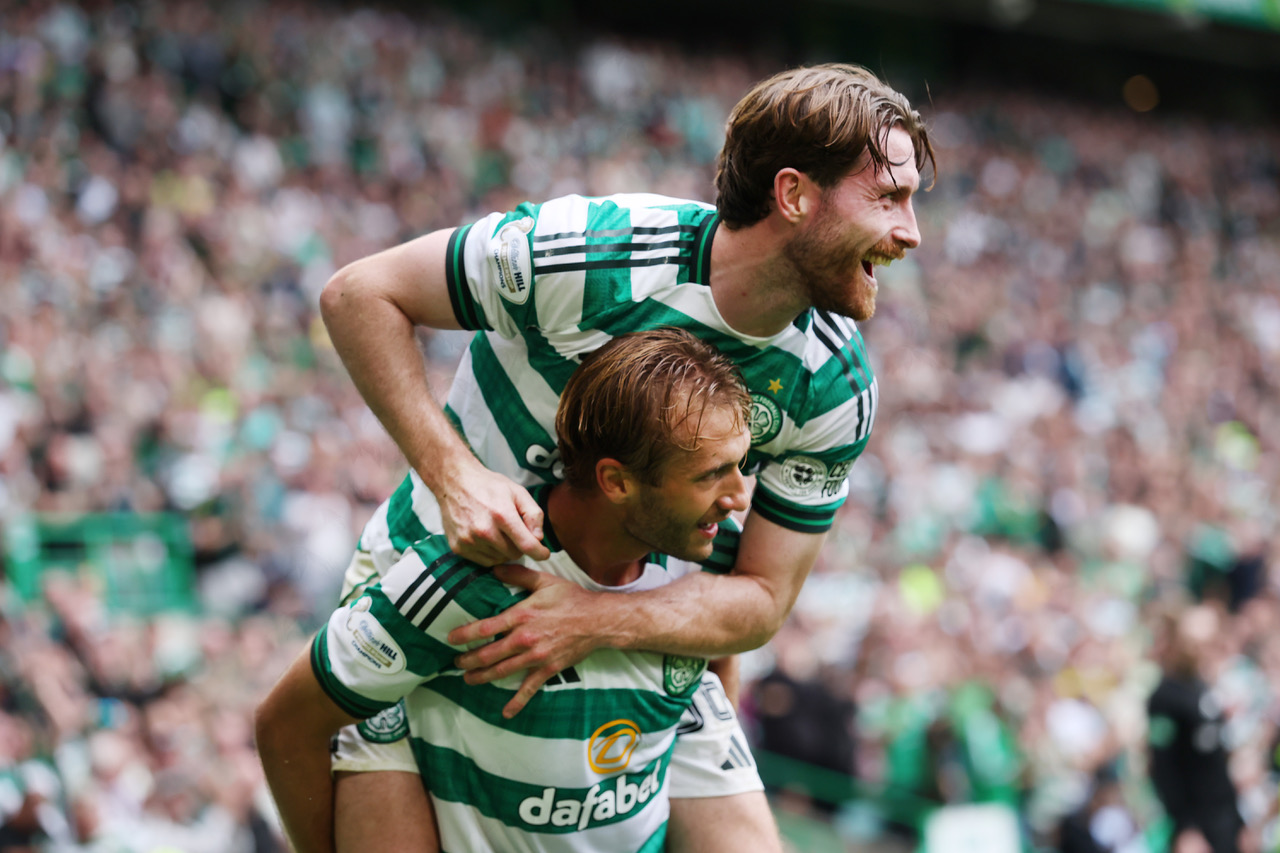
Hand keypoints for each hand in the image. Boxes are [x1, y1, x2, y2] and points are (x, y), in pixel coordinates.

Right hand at [435, 462, 550, 565]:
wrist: (455, 482)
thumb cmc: (488, 486)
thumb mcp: (518, 492)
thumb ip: (533, 514)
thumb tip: (538, 538)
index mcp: (502, 515)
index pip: (527, 545)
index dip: (540, 553)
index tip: (544, 554)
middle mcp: (484, 530)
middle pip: (514, 554)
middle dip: (519, 546)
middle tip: (514, 532)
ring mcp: (469, 540)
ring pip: (500, 559)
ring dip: (504, 550)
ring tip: (498, 532)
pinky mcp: (458, 547)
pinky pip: (484, 561)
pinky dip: (490, 554)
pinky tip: (487, 538)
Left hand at [448, 565, 615, 717]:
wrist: (598, 621)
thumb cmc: (571, 599)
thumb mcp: (544, 581)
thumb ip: (518, 575)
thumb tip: (494, 568)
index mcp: (521, 615)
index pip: (485, 627)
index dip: (465, 635)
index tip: (451, 639)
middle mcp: (524, 638)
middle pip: (488, 654)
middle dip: (469, 660)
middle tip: (457, 662)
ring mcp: (536, 657)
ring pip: (502, 671)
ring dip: (482, 677)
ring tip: (469, 679)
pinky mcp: (548, 669)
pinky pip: (529, 688)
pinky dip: (517, 702)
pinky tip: (506, 712)